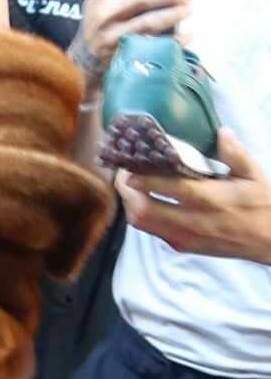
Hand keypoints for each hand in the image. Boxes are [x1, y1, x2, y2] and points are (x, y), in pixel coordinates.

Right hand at [73, 0, 190, 83]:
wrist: (82, 62)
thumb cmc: (95, 25)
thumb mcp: (96, 0)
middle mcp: (107, 15)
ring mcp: (114, 37)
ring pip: (147, 24)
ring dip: (171, 16)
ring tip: (188, 9)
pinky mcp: (124, 55)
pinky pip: (153, 47)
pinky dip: (173, 43)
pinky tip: (188, 35)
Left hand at [116, 129, 270, 260]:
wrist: (268, 241)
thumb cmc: (260, 205)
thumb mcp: (253, 175)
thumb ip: (235, 154)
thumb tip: (222, 132)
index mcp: (210, 199)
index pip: (168, 189)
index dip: (143, 180)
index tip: (129, 167)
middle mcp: (192, 221)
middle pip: (143, 211)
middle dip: (126, 192)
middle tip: (122, 173)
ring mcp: (184, 237)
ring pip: (142, 224)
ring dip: (130, 204)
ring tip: (128, 185)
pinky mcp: (182, 246)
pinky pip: (152, 231)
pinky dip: (141, 216)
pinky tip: (143, 200)